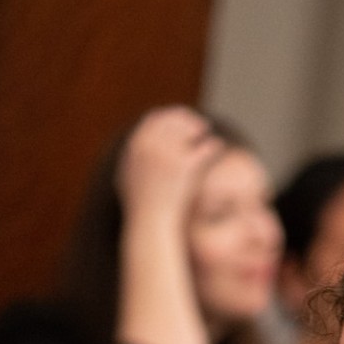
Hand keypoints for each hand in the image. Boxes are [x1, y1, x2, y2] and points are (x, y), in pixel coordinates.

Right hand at [116, 106, 222, 221]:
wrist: (150, 225)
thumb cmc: (140, 207)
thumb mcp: (126, 179)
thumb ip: (130, 160)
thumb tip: (134, 147)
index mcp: (135, 145)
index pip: (155, 119)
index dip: (168, 117)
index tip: (178, 119)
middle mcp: (149, 145)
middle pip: (173, 120)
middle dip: (186, 119)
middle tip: (199, 124)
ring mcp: (167, 154)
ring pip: (189, 129)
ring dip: (198, 127)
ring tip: (206, 133)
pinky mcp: (184, 166)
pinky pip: (203, 147)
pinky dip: (210, 145)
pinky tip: (216, 146)